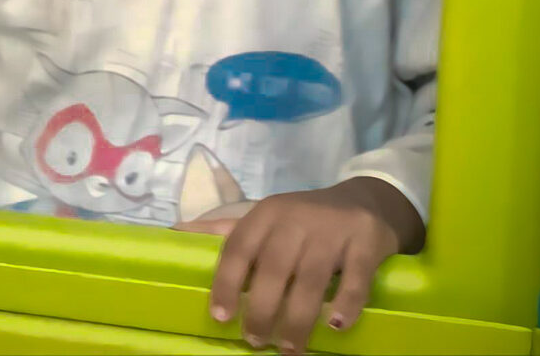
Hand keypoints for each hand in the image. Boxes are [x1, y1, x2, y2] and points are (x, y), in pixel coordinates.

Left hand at [173, 177, 423, 353]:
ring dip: (298, 318)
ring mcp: (332, 229)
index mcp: (267, 214)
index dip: (226, 282)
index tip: (220, 317)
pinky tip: (337, 325)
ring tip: (290, 347)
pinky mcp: (365, 240)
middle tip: (257, 340)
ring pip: (311, 277)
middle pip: (273, 267)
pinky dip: (346, 303)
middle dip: (262, 308)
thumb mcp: (266, 219)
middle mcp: (296, 218)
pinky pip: (355, 275)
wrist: (364, 199)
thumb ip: (225, 230)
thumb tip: (174, 232)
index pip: (239, 246)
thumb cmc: (303, 220)